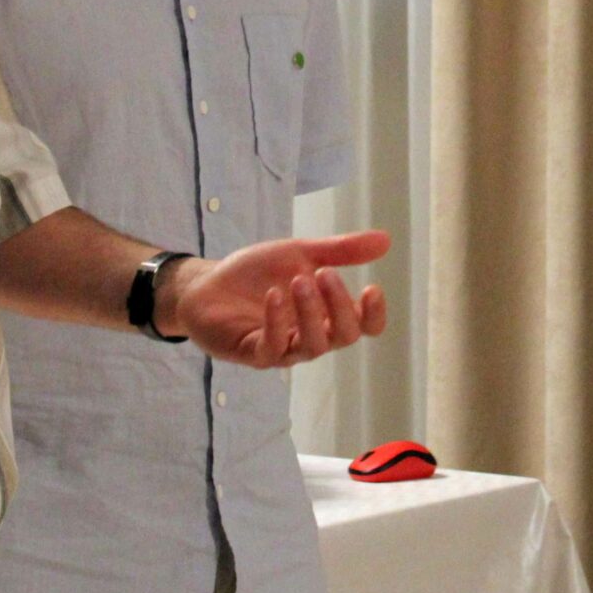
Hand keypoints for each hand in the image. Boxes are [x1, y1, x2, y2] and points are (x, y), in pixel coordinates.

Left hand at [161, 231, 390, 368]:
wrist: (206, 284)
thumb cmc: (256, 274)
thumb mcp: (300, 253)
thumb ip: (340, 250)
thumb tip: (386, 239)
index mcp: (326, 314)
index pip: (363, 327)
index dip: (374, 315)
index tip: (372, 287)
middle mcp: (309, 336)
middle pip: (343, 336)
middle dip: (339, 305)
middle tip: (324, 273)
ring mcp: (282, 348)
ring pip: (313, 346)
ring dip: (311, 313)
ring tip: (299, 280)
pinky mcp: (253, 353)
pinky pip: (273, 349)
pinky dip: (277, 322)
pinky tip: (275, 295)